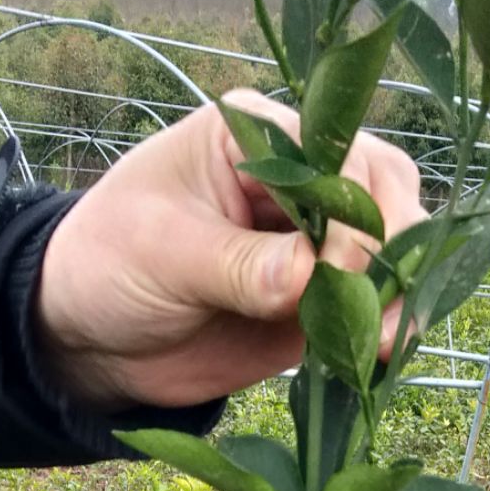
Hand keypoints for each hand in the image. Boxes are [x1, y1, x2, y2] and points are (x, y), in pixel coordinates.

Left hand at [32, 89, 423, 410]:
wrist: (91, 338)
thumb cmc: (108, 264)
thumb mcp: (163, 253)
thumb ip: (240, 263)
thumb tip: (312, 275)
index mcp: (255, 137)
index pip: (334, 153)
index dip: (351, 209)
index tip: (336, 268)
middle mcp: (298, 179)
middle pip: (382, 191)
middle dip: (389, 248)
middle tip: (372, 307)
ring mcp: (315, 239)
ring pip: (391, 248)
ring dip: (398, 293)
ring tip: (383, 342)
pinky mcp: (320, 295)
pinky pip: (373, 303)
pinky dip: (385, 326)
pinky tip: (381, 354)